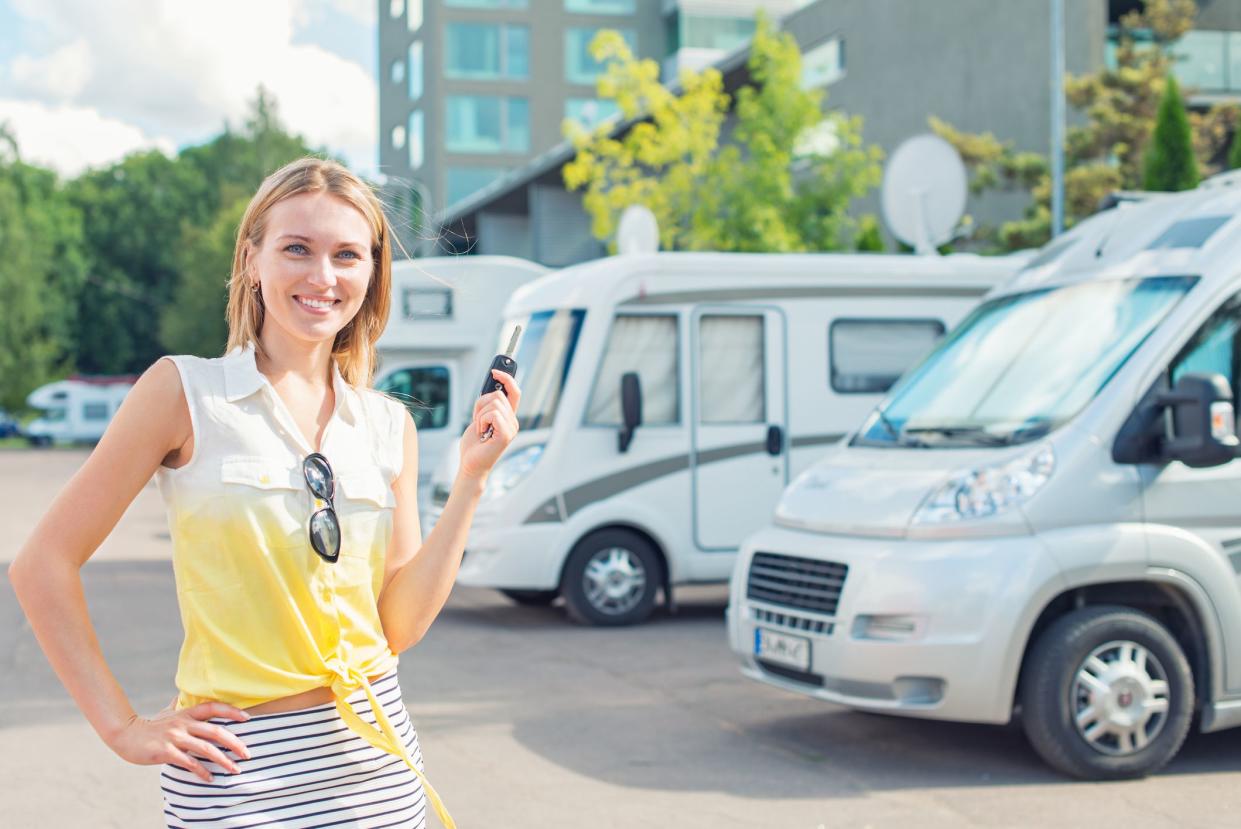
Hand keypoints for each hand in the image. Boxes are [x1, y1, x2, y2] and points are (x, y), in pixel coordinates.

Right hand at [107, 700, 252, 781]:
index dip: (231, 711)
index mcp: (187, 713)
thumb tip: (181, 694)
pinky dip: (202, 771)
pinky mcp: (166, 752)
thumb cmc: (151, 726)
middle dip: (235, 743)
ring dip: (223, 760)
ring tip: (234, 769)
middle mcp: (184, 723)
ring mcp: (175, 737)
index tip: (247, 719)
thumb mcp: (167, 713)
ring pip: (206, 748)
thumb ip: (178, 705)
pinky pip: (189, 762)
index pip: (214, 707)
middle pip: (216, 731)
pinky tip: (210, 778)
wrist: (126, 735)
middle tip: (247, 754)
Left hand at [459, 369, 520, 481]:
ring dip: (480, 414)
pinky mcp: (506, 434)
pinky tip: (482, 433)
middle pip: (499, 394)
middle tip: (478, 421)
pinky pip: (492, 414)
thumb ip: (487, 404)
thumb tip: (490, 386)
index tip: (495, 371)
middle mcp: (514, 422)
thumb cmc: (474, 445)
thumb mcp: (479, 418)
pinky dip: (481, 421)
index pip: (515, 391)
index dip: (507, 378)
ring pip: (494, 403)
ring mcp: (512, 428)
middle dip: (481, 404)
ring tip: (480, 429)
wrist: (471, 465)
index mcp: (509, 417)